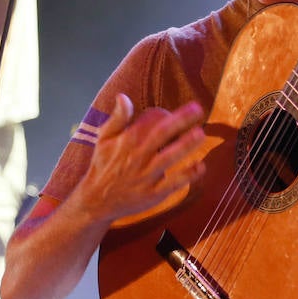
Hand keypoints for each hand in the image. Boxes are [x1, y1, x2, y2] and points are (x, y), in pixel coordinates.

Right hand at [69, 94, 206, 224]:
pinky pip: (173, 183)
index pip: (149, 120)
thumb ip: (117, 118)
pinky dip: (188, 175)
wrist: (96, 202)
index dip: (163, 113)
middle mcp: (137, 157)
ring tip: (201, 134)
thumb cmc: (103, 165)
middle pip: (161, 134)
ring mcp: (146, 176)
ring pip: (169, 158)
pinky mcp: (153, 194)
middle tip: (198, 109)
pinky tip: (201, 166)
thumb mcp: (103, 139)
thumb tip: (123, 97)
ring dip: (186, 145)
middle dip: (181, 120)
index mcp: (127, 140)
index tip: (171, 113)